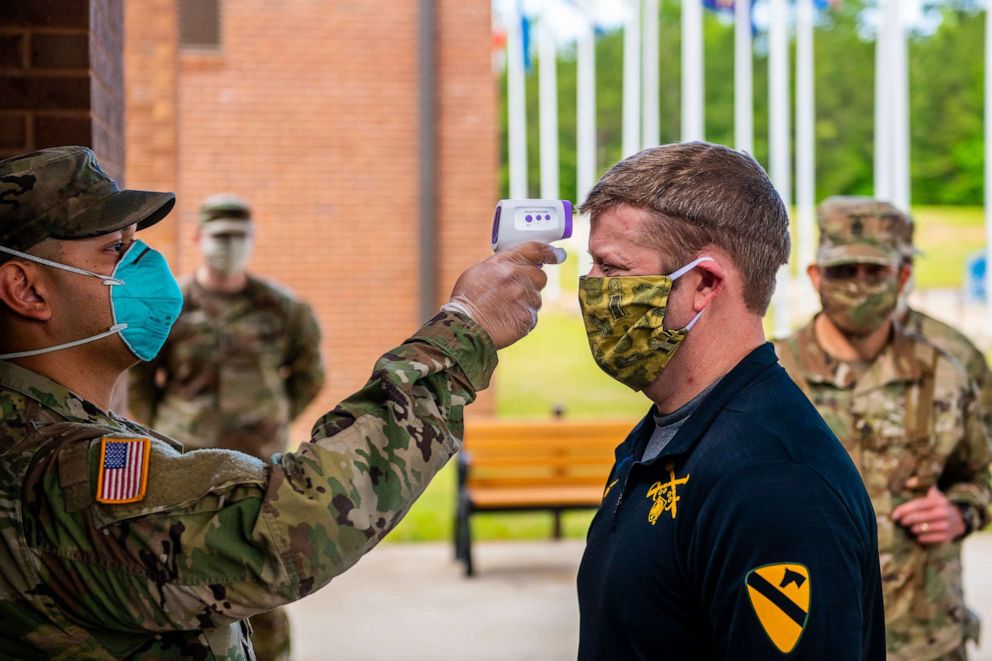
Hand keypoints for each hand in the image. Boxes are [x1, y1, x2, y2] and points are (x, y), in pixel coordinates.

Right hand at [443, 242, 563, 348]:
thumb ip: (501, 266)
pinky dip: (522, 319)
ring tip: (505, 309)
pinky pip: (532, 316)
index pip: (534, 250)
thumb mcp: (478, 272)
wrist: (464, 327)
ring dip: (526, 303)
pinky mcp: (527, 317)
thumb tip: (516, 265)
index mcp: (504, 262)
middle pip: (540, 276)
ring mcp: (523, 297)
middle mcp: (516, 276)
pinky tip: (506, 320)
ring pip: (536, 298)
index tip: (557, 254)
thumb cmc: (467, 300)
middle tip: (516, 292)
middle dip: (532, 283)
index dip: (548, 251)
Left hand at [890, 486, 964, 544]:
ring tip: (909, 528)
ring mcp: (946, 525)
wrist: (958, 520)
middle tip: (900, 521)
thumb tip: (906, 482)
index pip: (918, 504)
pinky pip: (931, 539)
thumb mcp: (933, 494)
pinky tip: (917, 537)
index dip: (904, 509)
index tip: (894, 515)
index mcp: (938, 502)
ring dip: (914, 529)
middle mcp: (944, 513)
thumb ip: (920, 486)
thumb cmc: (939, 506)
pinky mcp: (947, 537)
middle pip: (920, 516)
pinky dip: (922, 538)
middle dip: (907, 519)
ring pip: (924, 528)